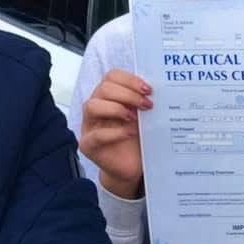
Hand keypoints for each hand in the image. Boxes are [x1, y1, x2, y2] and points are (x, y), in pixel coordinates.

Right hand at [79, 69, 151, 198]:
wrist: (131, 166)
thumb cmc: (136, 138)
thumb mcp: (142, 117)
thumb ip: (143, 102)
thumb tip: (155, 91)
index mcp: (107, 95)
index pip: (112, 76)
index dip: (129, 80)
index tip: (148, 90)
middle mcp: (96, 106)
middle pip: (103, 88)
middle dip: (128, 94)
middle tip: (147, 104)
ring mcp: (88, 125)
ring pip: (92, 106)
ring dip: (116, 108)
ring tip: (135, 118)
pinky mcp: (88, 145)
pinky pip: (96, 135)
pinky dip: (115, 132)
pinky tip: (130, 132)